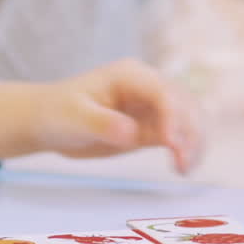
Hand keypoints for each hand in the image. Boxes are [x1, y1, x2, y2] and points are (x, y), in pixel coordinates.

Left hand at [0, 60, 204, 171]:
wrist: (49, 122)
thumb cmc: (58, 112)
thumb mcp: (74, 117)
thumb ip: (103, 123)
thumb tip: (131, 133)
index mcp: (130, 75)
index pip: (162, 92)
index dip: (172, 115)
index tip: (170, 143)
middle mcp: (148, 86)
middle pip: (184, 103)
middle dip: (189, 131)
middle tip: (182, 163)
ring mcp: (153, 106)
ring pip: (189, 118)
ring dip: (194, 141)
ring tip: (184, 169)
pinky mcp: (153, 126)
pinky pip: (180, 134)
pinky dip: (187, 148)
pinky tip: (183, 167)